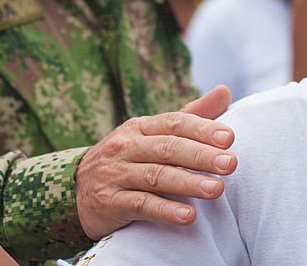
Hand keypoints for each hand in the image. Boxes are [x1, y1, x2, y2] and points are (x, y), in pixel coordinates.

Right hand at [75, 85, 236, 239]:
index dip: (202, 129)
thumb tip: (225, 90)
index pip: (174, 123)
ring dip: (188, 183)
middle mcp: (127, 147)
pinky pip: (141, 205)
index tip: (229, 137)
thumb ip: (191, 115)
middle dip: (201, 156)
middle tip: (231, 164)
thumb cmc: (129, 159)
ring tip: (216, 189)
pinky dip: (165, 210)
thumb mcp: (153, 134)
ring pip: (156, 176)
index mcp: (141, 127)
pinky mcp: (110, 202)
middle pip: (168, 148)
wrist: (76, 189)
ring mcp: (116, 174)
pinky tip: (188, 216)